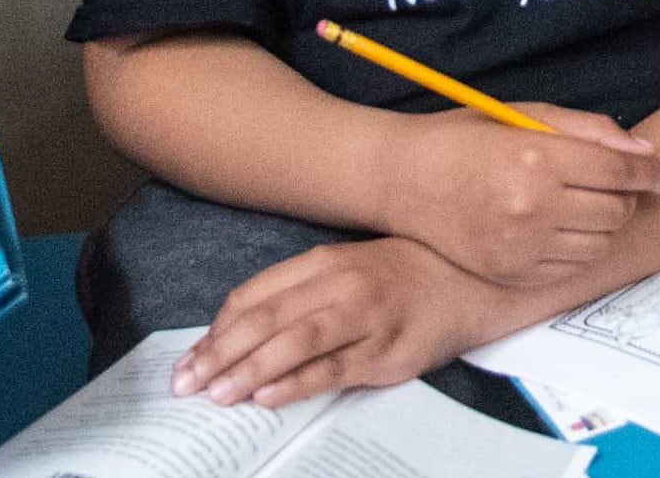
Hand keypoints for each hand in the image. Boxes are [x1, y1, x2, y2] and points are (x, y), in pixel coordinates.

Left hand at [176, 236, 499, 408]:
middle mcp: (341, 285)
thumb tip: (238, 331)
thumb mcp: (347, 269)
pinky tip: (267, 397)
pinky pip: (333, 370)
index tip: (188, 359)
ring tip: (216, 394)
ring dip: (249, 370)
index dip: (216, 330)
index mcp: (323, 262)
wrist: (474, 281)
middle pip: (266, 320)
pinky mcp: (388, 351)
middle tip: (185, 383)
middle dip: (219, 354)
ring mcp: (366, 318)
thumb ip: (298, 294)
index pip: (254, 296)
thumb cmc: (403, 275)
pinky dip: (296, 384)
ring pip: (295, 344)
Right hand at [378, 102, 659, 290]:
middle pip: (616, 210)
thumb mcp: (527, 115)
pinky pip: (571, 268)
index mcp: (535, 159)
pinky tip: (561, 227)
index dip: (651, 172)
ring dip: (604, 223)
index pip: (618, 170)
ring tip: (582, 204)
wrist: (405, 179)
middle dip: (626, 196)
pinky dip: (579, 249)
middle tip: (612, 183)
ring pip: (600, 243)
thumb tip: (646, 152)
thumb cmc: (466, 138)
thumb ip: (590, 130)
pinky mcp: (510, 274)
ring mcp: (519, 247)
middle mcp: (530, 207)